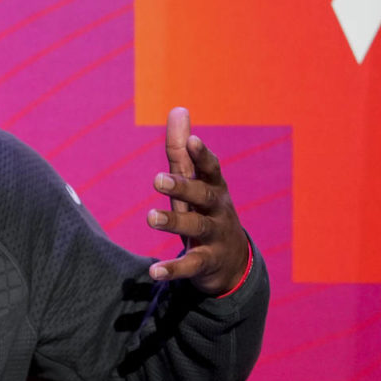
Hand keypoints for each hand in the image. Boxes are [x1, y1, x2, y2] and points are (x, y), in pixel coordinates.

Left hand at [146, 107, 248, 294]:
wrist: (230, 261)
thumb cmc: (205, 212)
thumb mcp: (195, 183)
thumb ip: (182, 150)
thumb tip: (178, 108)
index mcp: (214, 188)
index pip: (210, 169)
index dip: (203, 155)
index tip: (193, 141)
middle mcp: (217, 211)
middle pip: (203, 196)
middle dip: (183, 187)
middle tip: (157, 179)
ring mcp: (214, 237)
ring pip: (196, 228)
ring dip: (173, 222)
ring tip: (149, 217)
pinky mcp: (206, 263)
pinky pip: (190, 266)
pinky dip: (173, 269)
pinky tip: (153, 272)